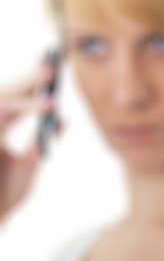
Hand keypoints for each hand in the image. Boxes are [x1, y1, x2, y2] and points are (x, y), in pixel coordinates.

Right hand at [0, 61, 57, 221]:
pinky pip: (3, 117)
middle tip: (52, 65)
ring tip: (53, 95)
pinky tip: (47, 108)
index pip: (15, 98)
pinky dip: (23, 109)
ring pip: (1, 103)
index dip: (32, 80)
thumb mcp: (28, 167)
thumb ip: (40, 141)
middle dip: (27, 77)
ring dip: (25, 96)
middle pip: (4, 94)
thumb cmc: (3, 196)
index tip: (52, 65)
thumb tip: (62, 119)